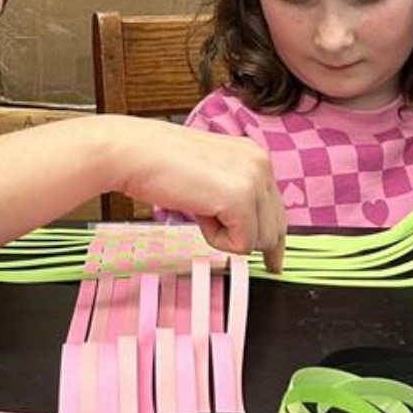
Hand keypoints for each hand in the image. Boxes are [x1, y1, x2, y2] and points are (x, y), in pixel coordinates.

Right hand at [110, 118, 286, 271]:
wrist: (134, 153)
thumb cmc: (159, 164)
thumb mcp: (210, 175)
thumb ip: (233, 193)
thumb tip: (248, 226)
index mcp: (254, 155)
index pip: (277, 208)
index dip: (273, 239)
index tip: (273, 259)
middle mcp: (260, 164)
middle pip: (275, 228)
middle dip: (250, 242)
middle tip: (234, 249)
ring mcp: (252, 180)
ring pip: (260, 240)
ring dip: (227, 236)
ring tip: (200, 210)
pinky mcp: (239, 198)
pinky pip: (242, 245)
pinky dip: (216, 239)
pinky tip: (198, 214)